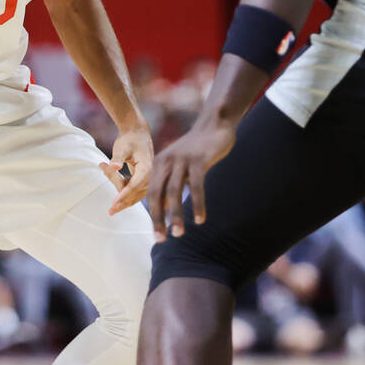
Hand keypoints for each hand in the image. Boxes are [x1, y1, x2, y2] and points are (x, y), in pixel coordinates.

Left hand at [103, 123, 153, 214]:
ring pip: (131, 194)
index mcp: (146, 168)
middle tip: (105, 180)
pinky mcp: (140, 181)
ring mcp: (145, 180)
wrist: (136, 133)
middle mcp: (149, 177)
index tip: (113, 204)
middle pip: (133, 193)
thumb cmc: (129, 140)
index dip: (123, 195)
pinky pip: (129, 190)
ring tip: (104, 166)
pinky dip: (118, 184)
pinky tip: (107, 169)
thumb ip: (117, 157)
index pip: (135, 186)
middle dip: (118, 194)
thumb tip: (114, 166)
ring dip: (116, 185)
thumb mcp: (122, 147)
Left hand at [146, 120, 236, 241]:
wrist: (214, 125)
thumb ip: (170, 184)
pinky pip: (196, 186)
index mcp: (159, 164)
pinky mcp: (198, 160)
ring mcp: (182, 160)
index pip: (150, 194)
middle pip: (157, 194)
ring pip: (174, 192)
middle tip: (161, 240)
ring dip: (176, 215)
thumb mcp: (179, 166)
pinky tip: (200, 220)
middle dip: (158, 219)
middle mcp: (166, 161)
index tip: (155, 235)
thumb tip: (163, 210)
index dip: (151, 215)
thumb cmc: (196, 150)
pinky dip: (197, 204)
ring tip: (179, 233)